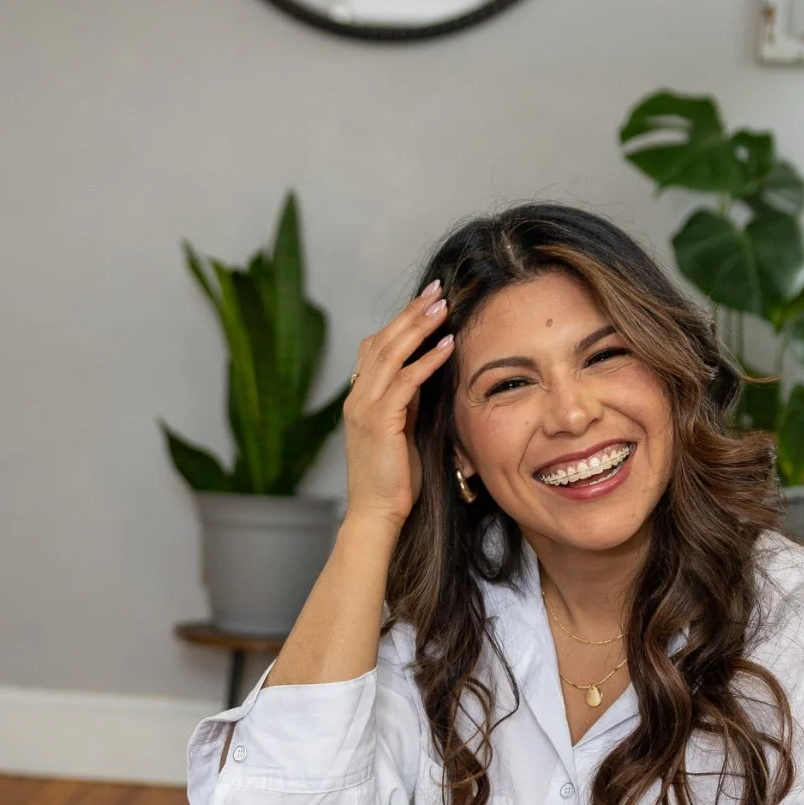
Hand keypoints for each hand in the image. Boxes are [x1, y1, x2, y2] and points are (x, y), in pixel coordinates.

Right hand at [343, 280, 453, 531]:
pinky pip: (405, 381)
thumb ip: (408, 404)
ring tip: (443, 307)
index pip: (375, 347)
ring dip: (419, 327)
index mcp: (360, 399)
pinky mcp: (379, 421)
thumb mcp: (402, 434)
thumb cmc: (393, 482)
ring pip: (391, 354)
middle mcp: (357, 398)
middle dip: (410, 313)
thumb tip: (427, 377)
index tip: (425, 302)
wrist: (376, 515)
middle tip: (436, 290)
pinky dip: (427, 360)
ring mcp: (364, 408)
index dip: (399, 322)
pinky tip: (447, 345)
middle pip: (382, 341)